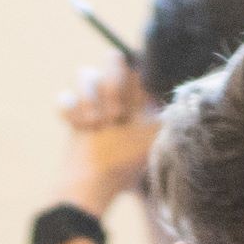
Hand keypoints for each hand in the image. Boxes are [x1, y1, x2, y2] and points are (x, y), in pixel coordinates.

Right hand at [54, 58, 157, 213]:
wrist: (94, 184)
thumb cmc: (127, 163)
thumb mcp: (155, 136)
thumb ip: (168, 111)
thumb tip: (179, 91)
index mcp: (140, 95)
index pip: (138, 63)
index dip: (134, 74)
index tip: (135, 96)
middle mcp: (117, 92)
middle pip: (112, 59)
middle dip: (112, 86)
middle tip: (115, 115)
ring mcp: (93, 100)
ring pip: (86, 74)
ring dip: (90, 102)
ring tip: (95, 126)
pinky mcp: (72, 111)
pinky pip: (65, 96)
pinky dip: (71, 112)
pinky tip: (80, 128)